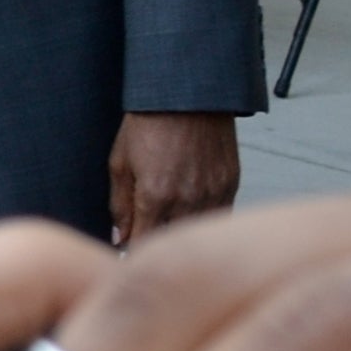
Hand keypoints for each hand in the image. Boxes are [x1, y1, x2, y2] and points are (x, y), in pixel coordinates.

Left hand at [110, 109, 243, 245]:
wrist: (187, 94)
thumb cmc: (150, 122)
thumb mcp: (120, 161)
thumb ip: (120, 205)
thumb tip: (120, 237)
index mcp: (156, 195)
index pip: (144, 244)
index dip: (133, 254)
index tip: (128, 256)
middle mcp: (187, 199)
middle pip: (173, 243)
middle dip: (158, 246)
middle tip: (148, 242)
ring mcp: (213, 193)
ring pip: (199, 233)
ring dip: (183, 235)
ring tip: (169, 226)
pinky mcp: (231, 184)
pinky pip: (219, 217)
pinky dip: (205, 221)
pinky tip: (193, 215)